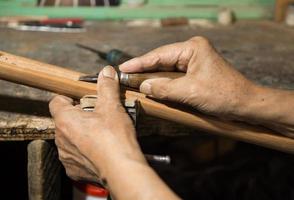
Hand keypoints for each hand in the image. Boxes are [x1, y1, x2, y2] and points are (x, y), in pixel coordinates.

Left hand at [49, 66, 145, 182]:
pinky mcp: (74, 169)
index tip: (80, 99)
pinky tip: (99, 149)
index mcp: (65, 120)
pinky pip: (75, 155)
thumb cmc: (114, 139)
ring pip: (69, 138)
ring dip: (81, 134)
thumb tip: (107, 72)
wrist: (121, 168)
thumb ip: (107, 87)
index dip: (68, 98)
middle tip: (97, 116)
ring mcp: (66, 155)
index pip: (56, 102)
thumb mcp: (112, 107)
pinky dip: (84, 151)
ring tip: (100, 133)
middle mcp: (61, 138)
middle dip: (79, 116)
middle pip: (64, 120)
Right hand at [119, 36, 256, 119]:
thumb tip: (144, 85)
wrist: (246, 105)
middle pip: (161, 59)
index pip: (159, 55)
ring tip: (133, 81)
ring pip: (167, 68)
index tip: (123, 68)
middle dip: (144, 69)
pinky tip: (152, 86)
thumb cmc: (223, 95)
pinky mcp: (196, 72)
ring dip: (152, 76)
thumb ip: (164, 88)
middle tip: (124, 75)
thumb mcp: (189, 92)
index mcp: (192, 48)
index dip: (139, 62)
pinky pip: (174, 76)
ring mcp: (194, 61)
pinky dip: (163, 82)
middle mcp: (193, 51)